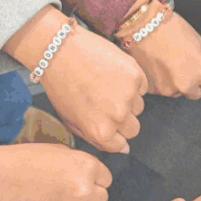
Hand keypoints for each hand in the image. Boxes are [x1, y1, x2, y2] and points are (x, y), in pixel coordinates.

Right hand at [0, 142, 111, 200]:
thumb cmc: (22, 161)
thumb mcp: (57, 150)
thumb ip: (80, 163)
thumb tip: (96, 175)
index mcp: (86, 166)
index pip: (106, 179)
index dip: (93, 180)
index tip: (78, 181)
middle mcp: (84, 188)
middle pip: (101, 199)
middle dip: (88, 197)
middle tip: (66, 194)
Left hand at [4, 6, 147, 152]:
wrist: (59, 50)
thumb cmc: (62, 86)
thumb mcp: (72, 121)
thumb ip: (99, 139)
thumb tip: (126, 150)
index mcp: (100, 131)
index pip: (121, 144)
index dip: (114, 132)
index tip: (106, 120)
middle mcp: (117, 116)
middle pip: (134, 129)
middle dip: (123, 119)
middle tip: (106, 102)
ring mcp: (128, 95)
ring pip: (139, 107)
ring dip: (128, 99)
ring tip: (107, 85)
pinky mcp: (135, 75)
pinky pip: (142, 87)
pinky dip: (132, 82)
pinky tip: (113, 74)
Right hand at [122, 7, 200, 99]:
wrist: (142, 26)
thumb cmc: (169, 28)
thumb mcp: (196, 40)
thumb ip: (200, 60)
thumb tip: (198, 67)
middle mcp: (187, 85)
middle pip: (195, 93)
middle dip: (191, 83)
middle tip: (183, 67)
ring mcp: (168, 89)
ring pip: (176, 92)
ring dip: (174, 82)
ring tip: (166, 63)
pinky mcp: (152, 90)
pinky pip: (160, 89)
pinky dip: (159, 80)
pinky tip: (156, 65)